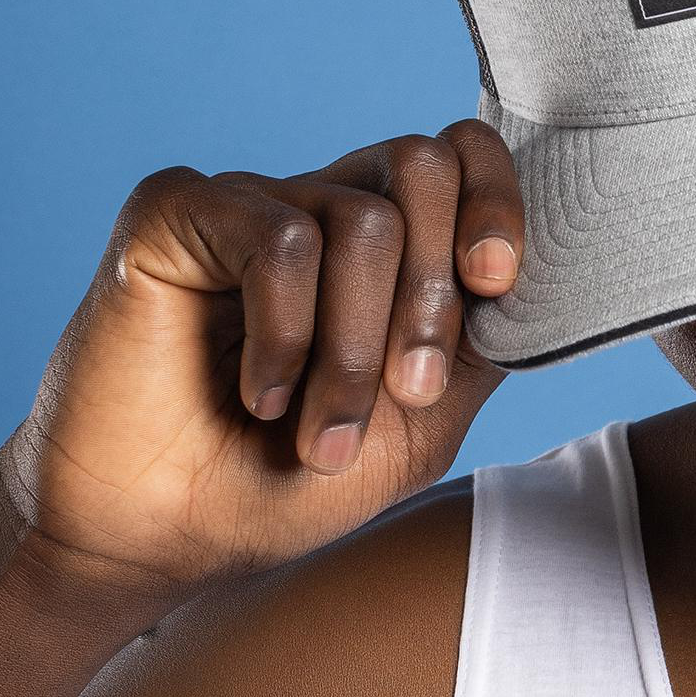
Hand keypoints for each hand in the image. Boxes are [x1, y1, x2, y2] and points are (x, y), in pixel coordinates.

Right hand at [0, 120, 522, 603]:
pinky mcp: (176, 213)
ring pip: (363, 221)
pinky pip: (279, 238)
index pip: (463, 158)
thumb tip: (528, 274)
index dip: (497, 202)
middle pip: (423, 167)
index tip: (496, 284)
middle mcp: (318, 207)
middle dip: (433, 298)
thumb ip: (476, 344)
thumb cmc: (285, 485)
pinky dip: (286, 336)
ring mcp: (248, 204)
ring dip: (355, 350)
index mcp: (384, 246)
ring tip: (319, 430)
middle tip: (407, 391)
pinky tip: (259, 395)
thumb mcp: (418, 425)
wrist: (167, 538)